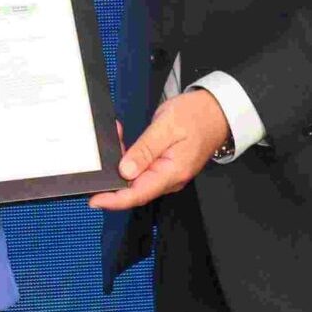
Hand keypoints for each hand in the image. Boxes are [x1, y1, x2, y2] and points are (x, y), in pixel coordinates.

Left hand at [89, 89, 227, 211]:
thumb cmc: (196, 116)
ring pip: (137, 179)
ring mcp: (168, 174)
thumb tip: (125, 170)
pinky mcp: (165, 168)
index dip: (114, 200)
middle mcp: (170, 179)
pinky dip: (130, 159)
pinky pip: (143, 170)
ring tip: (116, 139)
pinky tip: (124, 143)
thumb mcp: (167, 127)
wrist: (217, 111)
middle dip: (113, 176)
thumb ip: (145, 150)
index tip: (94, 199)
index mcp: (172, 172)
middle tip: (102, 154)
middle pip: (134, 189)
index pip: (138, 194)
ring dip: (121, 164)